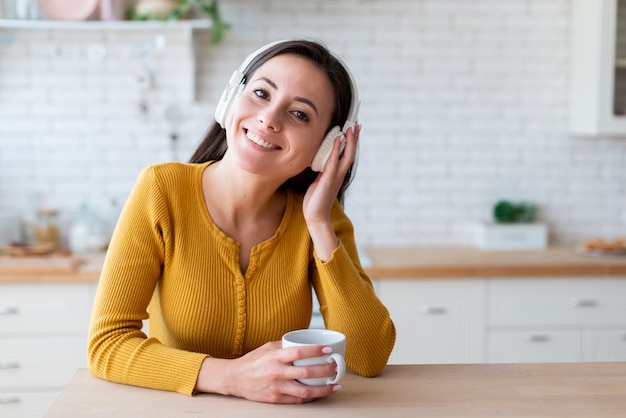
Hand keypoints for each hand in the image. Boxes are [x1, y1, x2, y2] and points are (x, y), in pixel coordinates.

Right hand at [195, 341, 340, 403]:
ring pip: (305, 391)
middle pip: (306, 373)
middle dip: (325, 371)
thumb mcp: (267, 348)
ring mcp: (277, 388)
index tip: (328, 350)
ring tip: (335, 386)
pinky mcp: (276, 399)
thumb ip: (285, 345)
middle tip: (336, 368)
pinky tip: (320, 393)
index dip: (316, 351)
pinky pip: (298, 400)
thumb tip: (305, 341)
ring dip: (323, 389)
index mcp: (275, 357)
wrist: (234, 379)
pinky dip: (311, 397)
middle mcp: (276, 372)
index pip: (299, 352)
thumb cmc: (252, 361)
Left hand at [303, 125, 360, 259]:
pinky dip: (337, 150)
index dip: (350, 143)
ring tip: (351, 128)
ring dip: (350, 142)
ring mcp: (335, 177)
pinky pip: (334, 162)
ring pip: (346, 156)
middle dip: (354, 139)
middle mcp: (339, 174)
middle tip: (357, 125)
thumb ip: (322, 172)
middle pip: (350, 153)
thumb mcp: (319, 182)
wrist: (315, 217)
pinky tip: (339, 140)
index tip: (352, 130)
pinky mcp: (328, 180)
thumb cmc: (315, 201)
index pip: (346, 155)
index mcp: (337, 174)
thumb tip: (320, 163)